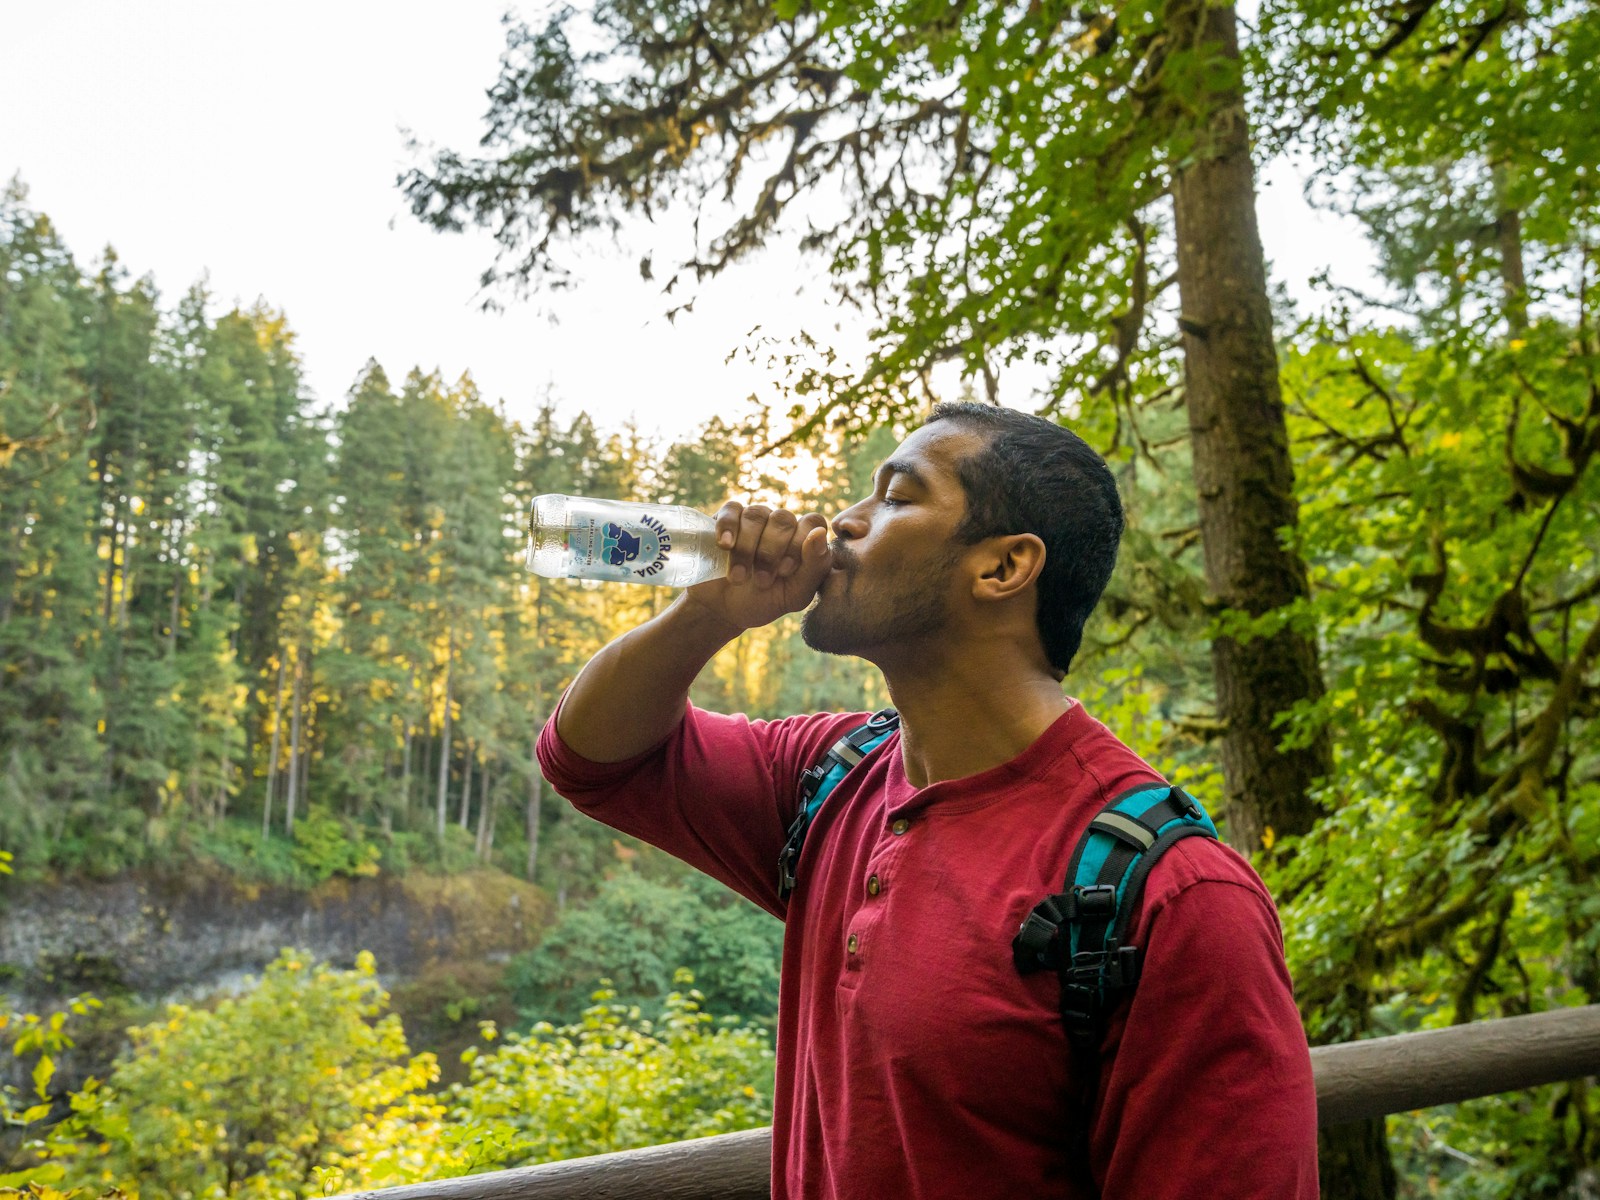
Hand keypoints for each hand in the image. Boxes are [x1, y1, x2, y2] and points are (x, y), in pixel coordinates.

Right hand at [683, 501, 832, 631]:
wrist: (725, 609)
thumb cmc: (766, 601)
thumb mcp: (795, 594)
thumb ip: (815, 566)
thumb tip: (820, 533)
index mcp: (803, 539)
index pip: (812, 522)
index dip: (799, 544)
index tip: (785, 571)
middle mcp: (781, 524)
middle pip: (783, 518)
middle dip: (770, 552)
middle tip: (761, 581)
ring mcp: (755, 518)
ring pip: (756, 515)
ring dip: (746, 548)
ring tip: (738, 577)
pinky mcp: (727, 517)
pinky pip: (731, 510)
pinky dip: (728, 527)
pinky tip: (725, 545)